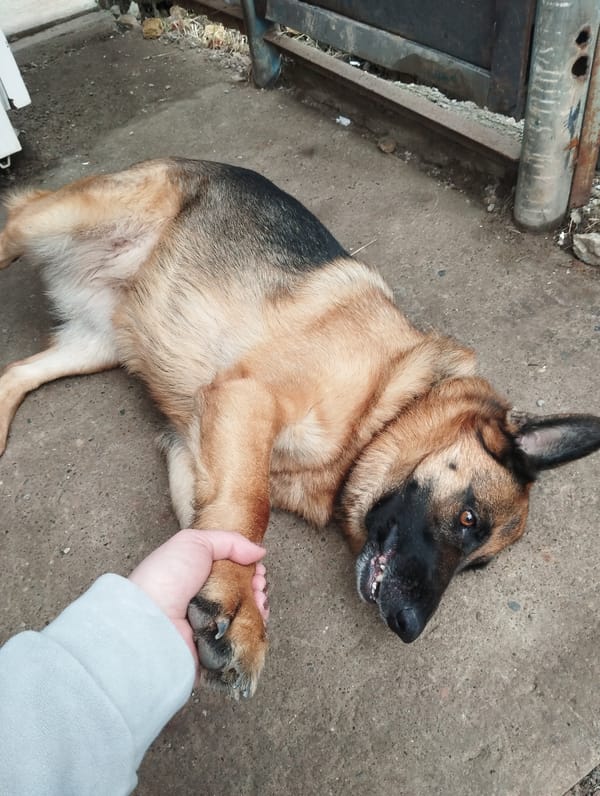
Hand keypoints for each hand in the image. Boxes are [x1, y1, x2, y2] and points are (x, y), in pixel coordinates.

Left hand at [128, 529, 267, 662]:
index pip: (232, 572)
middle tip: (258, 586)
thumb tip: (259, 551)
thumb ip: (230, 542)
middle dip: (257, 587)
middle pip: (243, 593)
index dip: (249, 569)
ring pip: (247, 615)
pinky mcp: (216, 649)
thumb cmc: (166, 579)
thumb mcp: (194, 542)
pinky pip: (244, 638)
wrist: (151, 623)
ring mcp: (210, 626)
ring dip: (259, 606)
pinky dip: (254, 628)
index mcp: (197, 576)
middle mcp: (204, 601)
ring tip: (258, 601)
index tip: (257, 569)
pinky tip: (257, 617)